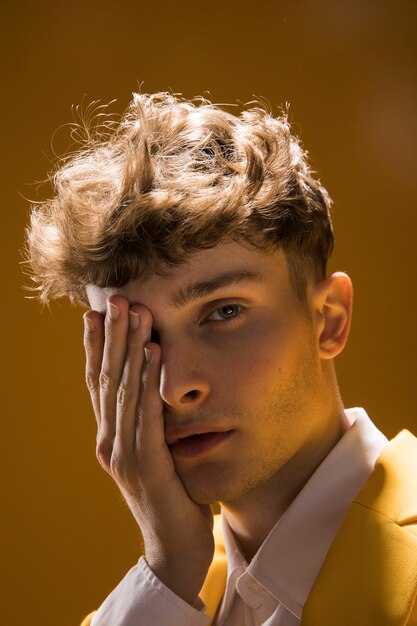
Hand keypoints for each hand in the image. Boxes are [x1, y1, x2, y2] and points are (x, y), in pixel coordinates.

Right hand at [83, 296, 214, 605]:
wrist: (174, 548)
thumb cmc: (170, 497)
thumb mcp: (153, 455)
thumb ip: (146, 426)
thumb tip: (152, 390)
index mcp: (109, 438)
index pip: (98, 384)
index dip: (95, 348)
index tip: (94, 313)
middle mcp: (109, 442)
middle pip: (106, 379)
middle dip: (110, 335)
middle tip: (112, 297)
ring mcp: (123, 455)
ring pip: (123, 390)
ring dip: (128, 347)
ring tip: (133, 311)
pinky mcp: (145, 466)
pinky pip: (146, 414)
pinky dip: (147, 380)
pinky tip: (153, 352)